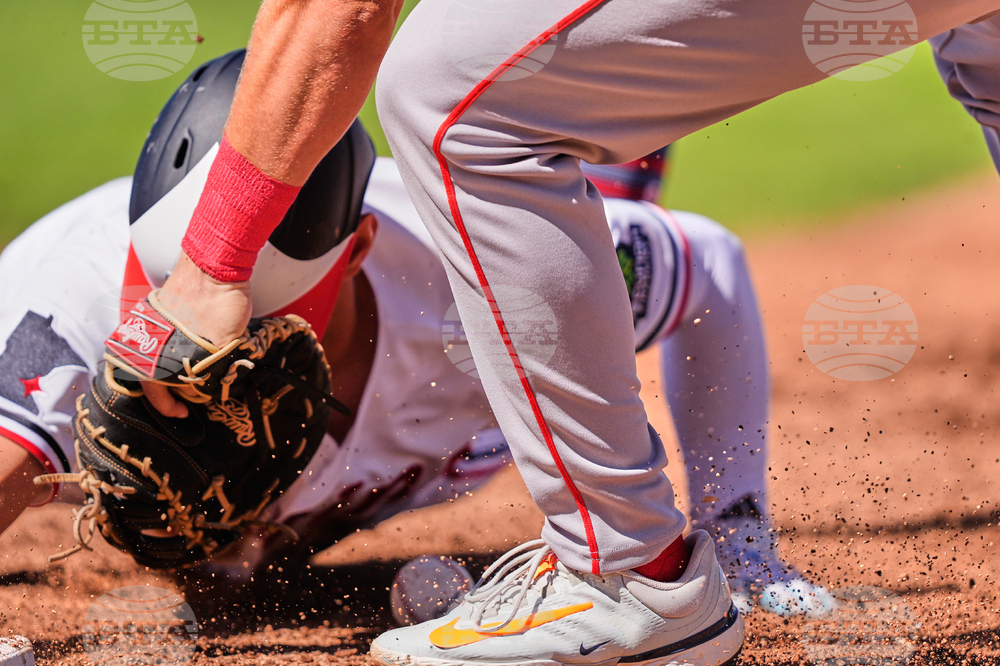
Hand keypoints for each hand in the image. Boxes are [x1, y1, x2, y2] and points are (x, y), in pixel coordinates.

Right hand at [142, 252, 251, 417]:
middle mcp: (145, 334)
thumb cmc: (216, 302)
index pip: (152, 389)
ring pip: (157, 352)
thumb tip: (208, 386)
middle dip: (167, 387)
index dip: (166, 406)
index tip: (181, 414)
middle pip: (149, 371)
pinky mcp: (164, 305)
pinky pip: (165, 333)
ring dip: (172, 366)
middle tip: (185, 397)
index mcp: (153, 349)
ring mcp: (153, 318)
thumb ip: (210, 370)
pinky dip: (176, 346)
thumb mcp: (220, 347)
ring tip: (192, 375)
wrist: (216, 261)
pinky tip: (194, 349)